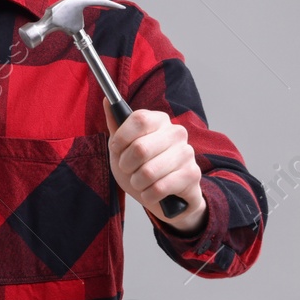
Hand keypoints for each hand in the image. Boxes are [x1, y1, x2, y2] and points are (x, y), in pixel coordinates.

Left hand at [102, 98, 207, 234]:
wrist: (165, 198)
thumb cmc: (142, 168)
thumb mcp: (123, 148)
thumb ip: (116, 125)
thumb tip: (107, 101)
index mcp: (159, 120)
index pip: (139, 119)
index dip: (122, 138)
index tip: (117, 149)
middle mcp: (177, 132)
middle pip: (140, 148)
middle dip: (126, 166)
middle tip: (129, 170)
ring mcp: (187, 153)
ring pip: (148, 171)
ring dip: (137, 183)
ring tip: (142, 182)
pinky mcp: (192, 175)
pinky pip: (159, 188)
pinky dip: (148, 195)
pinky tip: (152, 193)